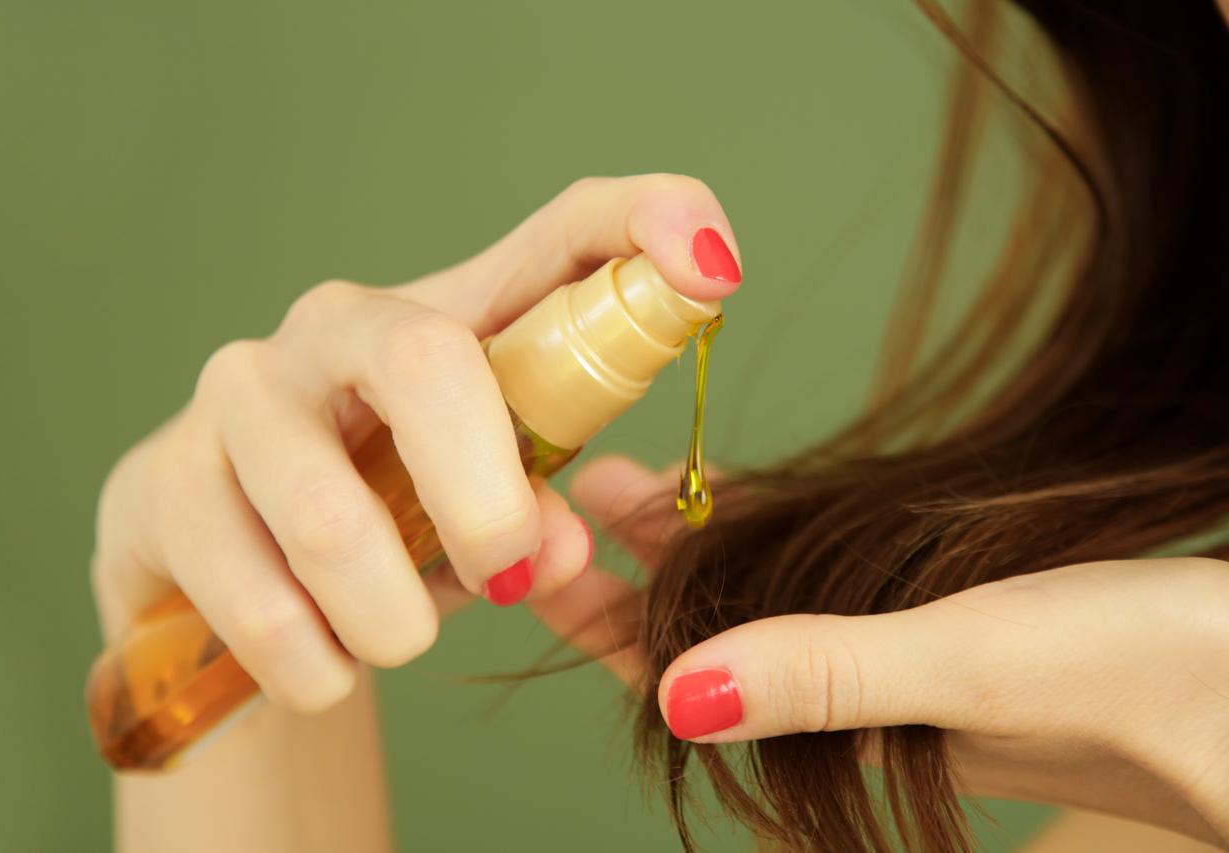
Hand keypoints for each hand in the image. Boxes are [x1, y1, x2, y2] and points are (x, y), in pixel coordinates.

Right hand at [91, 174, 742, 714]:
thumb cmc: (391, 518)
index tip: (711, 273)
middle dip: (485, 500)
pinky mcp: (163, 481)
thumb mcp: (490, 508)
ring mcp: (241, 392)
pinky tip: (324, 661)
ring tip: (399, 635)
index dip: (650, 223)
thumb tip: (549, 549)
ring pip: (329, 515)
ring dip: (392, 614)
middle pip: (428, 361)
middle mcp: (341, 326)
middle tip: (510, 577)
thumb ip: (543, 515)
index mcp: (454, 318)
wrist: (231, 572)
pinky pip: (253, 598)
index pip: (567, 231)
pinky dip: (313, 661)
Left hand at [533, 455, 1228, 846]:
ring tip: (624, 472)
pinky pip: (827, 581)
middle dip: (624, 567)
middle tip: (560, 479)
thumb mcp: (974, 665)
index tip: (537, 543)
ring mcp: (901, 664)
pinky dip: (773, 538)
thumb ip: (828, 676)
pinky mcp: (954, 627)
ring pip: (758, 602)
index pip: (680, 679)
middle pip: (702, 632)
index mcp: (846, 728)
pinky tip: (747, 498)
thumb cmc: (1147, 682)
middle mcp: (857, 703)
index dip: (600, 616)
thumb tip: (673, 699)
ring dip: (690, 546)